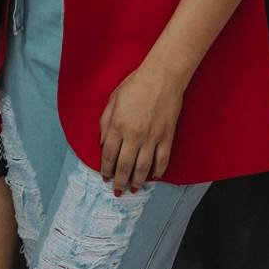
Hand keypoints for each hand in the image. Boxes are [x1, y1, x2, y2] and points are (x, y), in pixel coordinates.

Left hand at [99, 62, 183, 193]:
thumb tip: (102, 143)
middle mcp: (133, 135)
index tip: (105, 178)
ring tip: (134, 189)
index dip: (105, 169)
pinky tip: (153, 177)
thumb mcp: (113, 99)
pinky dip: (157, 171)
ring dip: (137, 181)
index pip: (108, 154)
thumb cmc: (135, 84)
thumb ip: (105, 122)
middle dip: (119, 181)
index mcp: (117, 125)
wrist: (162, 77)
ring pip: (142, 167)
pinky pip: (162, 160)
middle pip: (124, 165)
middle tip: (118, 191)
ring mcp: (151, 138)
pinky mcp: (166, 137)